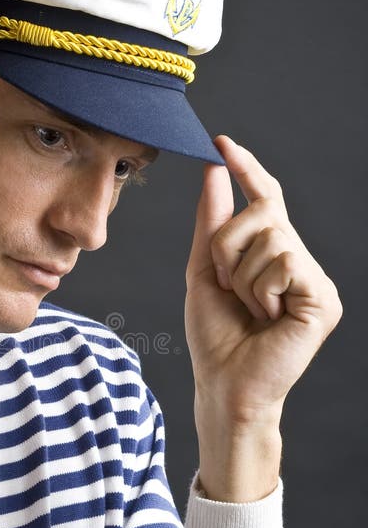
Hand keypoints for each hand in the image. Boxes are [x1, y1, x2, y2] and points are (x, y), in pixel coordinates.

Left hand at [185, 136, 342, 498]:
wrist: (223, 384)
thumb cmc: (214, 335)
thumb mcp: (204, 270)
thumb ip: (212, 222)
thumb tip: (213, 171)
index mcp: (275, 257)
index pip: (266, 201)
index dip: (247, 170)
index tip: (222, 142)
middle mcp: (301, 264)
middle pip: (262, 214)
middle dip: (227, 248)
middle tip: (227, 288)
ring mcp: (315, 281)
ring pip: (271, 238)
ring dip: (242, 276)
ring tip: (248, 309)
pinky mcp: (323, 300)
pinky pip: (284, 264)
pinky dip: (260, 291)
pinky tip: (266, 318)